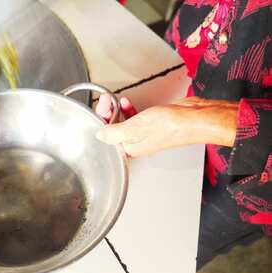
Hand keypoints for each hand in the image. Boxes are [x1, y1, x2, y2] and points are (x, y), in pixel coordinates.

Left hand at [95, 95, 237, 156]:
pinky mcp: (152, 124)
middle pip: (113, 128)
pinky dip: (128, 109)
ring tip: (114, 100)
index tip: (101, 106)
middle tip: (105, 100)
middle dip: (107, 113)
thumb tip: (100, 135)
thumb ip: (113, 132)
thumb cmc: (172, 126)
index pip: (106, 136)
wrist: (195, 118)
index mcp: (129, 149)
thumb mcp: (135, 127)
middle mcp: (136, 143)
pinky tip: (126, 102)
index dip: (101, 119)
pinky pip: (134, 117)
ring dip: (116, 110)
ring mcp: (144, 133)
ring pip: (123, 121)